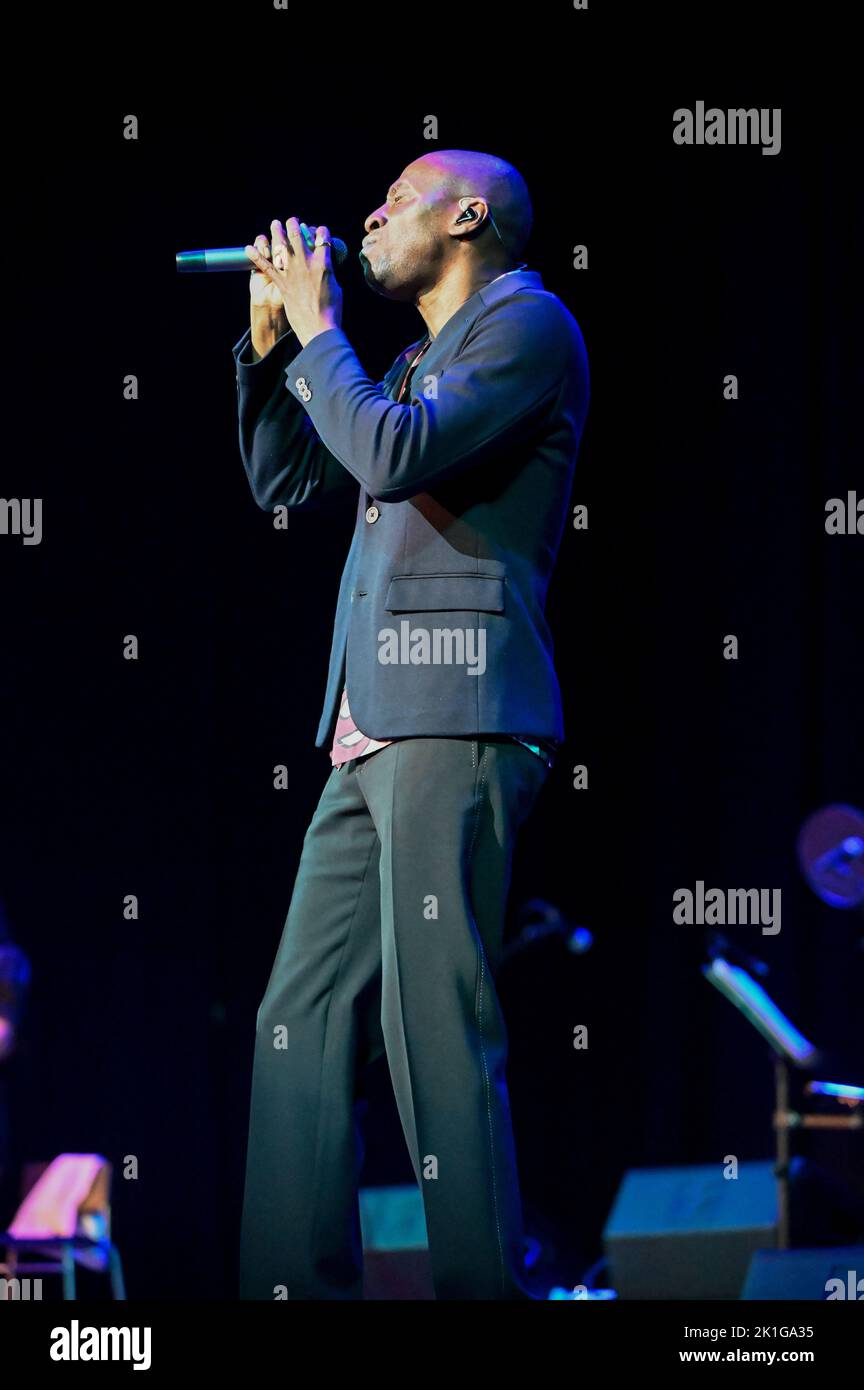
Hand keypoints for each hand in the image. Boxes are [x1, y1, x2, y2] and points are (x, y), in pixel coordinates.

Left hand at [244, 218, 342, 346]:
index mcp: (323, 263)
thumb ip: (329, 272)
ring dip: (277, 232)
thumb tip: (325, 267)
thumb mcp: (336, 286)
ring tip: (275, 224)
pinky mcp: (281, 283)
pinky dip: (256, 257)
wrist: (319, 327)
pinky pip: (266, 267)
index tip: (319, 230)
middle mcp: (306, 263)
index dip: (321, 231)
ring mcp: (291, 272)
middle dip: (294, 225)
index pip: (323, 238)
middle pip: (298, 235)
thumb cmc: (332, 310)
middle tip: (292, 221)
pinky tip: (249, 249)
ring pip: (281, 246)